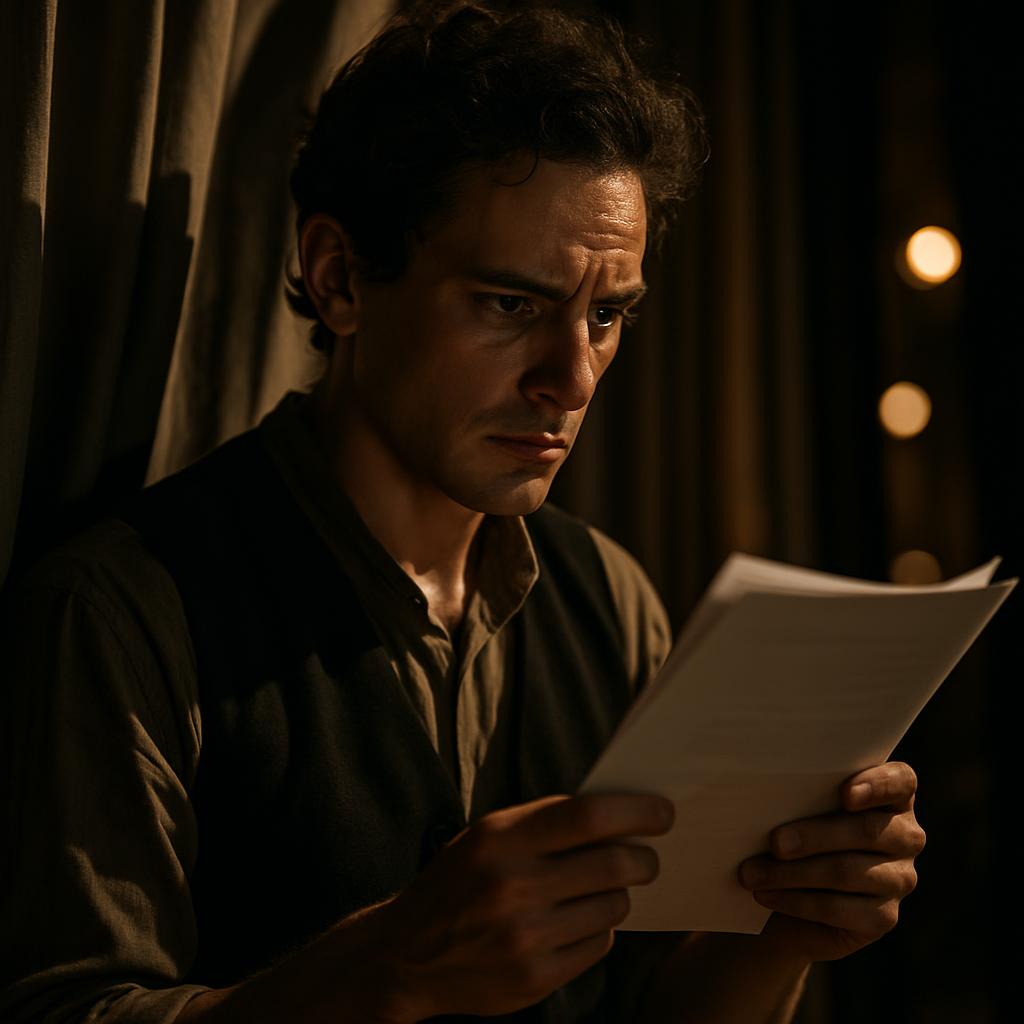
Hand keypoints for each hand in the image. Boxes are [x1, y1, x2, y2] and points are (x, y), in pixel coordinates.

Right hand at [372, 792, 673, 1019]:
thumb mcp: (488, 835)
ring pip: (613, 907)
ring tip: (599, 891)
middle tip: (647, 858)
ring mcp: (526, 937)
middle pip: (614, 864)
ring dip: (618, 896)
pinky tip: (576, 922)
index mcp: (502, 839)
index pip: (589, 816)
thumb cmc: (457, 881)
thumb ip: (544, 821)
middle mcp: (514, 886)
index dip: (636, 810)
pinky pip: (600, 945)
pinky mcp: (535, 979)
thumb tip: (618, 811)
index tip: (663, 812)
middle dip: (644, 859)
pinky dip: (600, 929)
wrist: (406, 955)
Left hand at [737, 761, 925, 962]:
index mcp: (891, 796)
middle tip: (774, 843)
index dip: (878, 785)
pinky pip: (837, 908)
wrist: (789, 896)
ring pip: (846, 872)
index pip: (901, 781)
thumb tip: (762, 784)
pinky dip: (795, 901)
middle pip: (866, 830)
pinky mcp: (883, 917)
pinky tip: (766, 895)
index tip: (846, 794)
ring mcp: (899, 879)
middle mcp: (905, 835)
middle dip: (813, 836)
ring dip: (792, 873)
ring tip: (752, 874)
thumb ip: (800, 792)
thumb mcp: (798, 806)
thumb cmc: (794, 831)